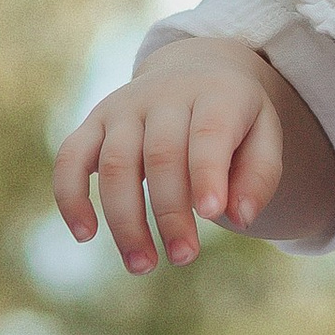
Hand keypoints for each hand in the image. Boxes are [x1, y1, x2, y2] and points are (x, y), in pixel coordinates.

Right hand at [52, 37, 284, 272]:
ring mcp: (123, 107)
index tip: (211, 215)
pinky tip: (86, 234)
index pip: (207, 133)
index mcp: (215, 94)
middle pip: (160, 155)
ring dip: (125, 219)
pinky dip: (71, 196)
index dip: (206, 174)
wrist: (197, 69)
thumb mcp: (264, 134)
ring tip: (142, 265)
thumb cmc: (235, 117)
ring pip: (115, 163)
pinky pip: (70, 156)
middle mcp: (164, 95)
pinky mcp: (93, 122)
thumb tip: (240, 218)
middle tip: (184, 257)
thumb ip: (259, 175)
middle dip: (170, 213)